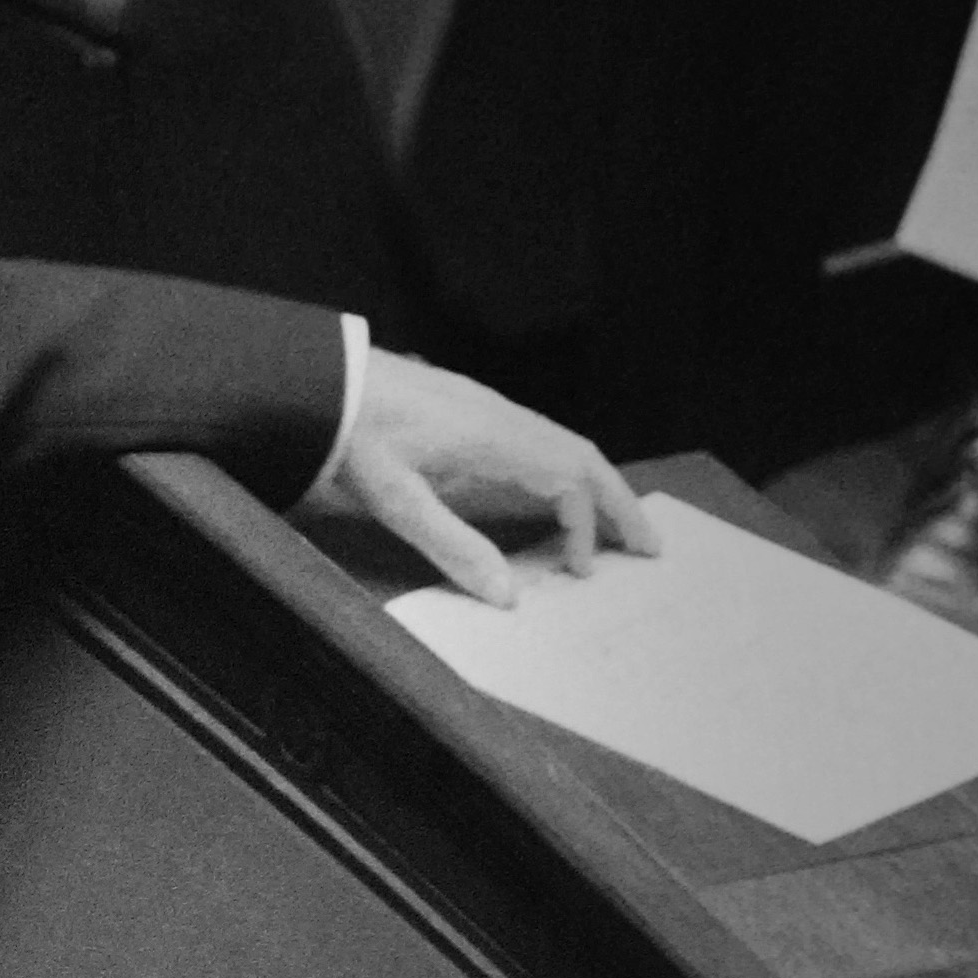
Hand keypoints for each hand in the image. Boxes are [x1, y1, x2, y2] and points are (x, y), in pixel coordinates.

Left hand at [308, 345, 657, 609]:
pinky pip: (541, 441)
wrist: (328, 382)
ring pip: (565, 446)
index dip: (585, 527)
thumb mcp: (398, 502)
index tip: (580, 570)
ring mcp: (493, 411)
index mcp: (497, 438)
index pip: (569, 480)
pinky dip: (566, 472)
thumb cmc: (357, 438)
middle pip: (584, 458)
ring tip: (617, 528)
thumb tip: (507, 595)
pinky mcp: (476, 412)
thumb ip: (453, 547)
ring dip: (597, 487)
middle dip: (620, 504)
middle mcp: (506, 418)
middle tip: (650, 548)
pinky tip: (561, 496)